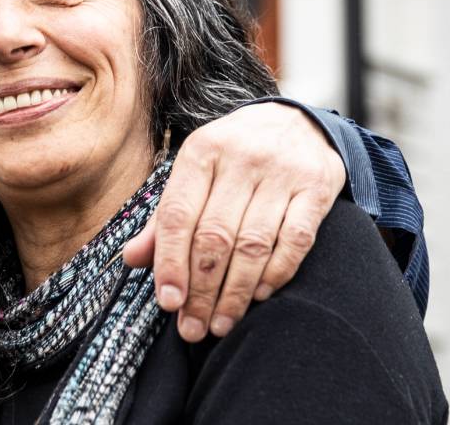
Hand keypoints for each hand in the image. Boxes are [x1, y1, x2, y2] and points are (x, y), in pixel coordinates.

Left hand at [121, 102, 343, 341]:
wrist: (298, 122)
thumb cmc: (235, 158)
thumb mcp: (196, 173)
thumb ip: (166, 218)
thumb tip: (132, 259)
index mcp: (202, 151)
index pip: (179, 215)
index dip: (170, 263)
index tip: (169, 303)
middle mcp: (242, 157)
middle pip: (215, 236)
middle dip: (201, 291)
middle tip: (193, 328)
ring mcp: (283, 172)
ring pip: (253, 244)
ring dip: (235, 293)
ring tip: (221, 324)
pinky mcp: (317, 187)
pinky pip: (295, 241)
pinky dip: (275, 274)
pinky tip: (259, 296)